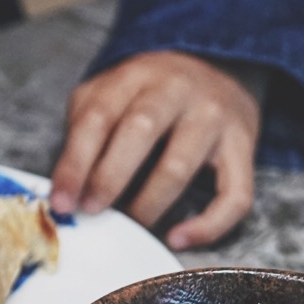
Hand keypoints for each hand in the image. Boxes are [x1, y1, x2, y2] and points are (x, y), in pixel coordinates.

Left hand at [50, 51, 261, 249]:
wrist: (218, 64)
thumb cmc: (148, 94)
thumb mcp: (109, 92)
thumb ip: (84, 129)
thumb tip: (63, 191)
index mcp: (134, 76)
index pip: (97, 117)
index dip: (74, 164)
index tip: (61, 202)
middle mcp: (176, 90)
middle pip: (140, 132)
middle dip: (109, 179)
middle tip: (91, 211)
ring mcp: (213, 116)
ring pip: (179, 166)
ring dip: (147, 204)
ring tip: (129, 224)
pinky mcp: (243, 145)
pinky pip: (234, 194)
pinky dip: (207, 225)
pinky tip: (178, 238)